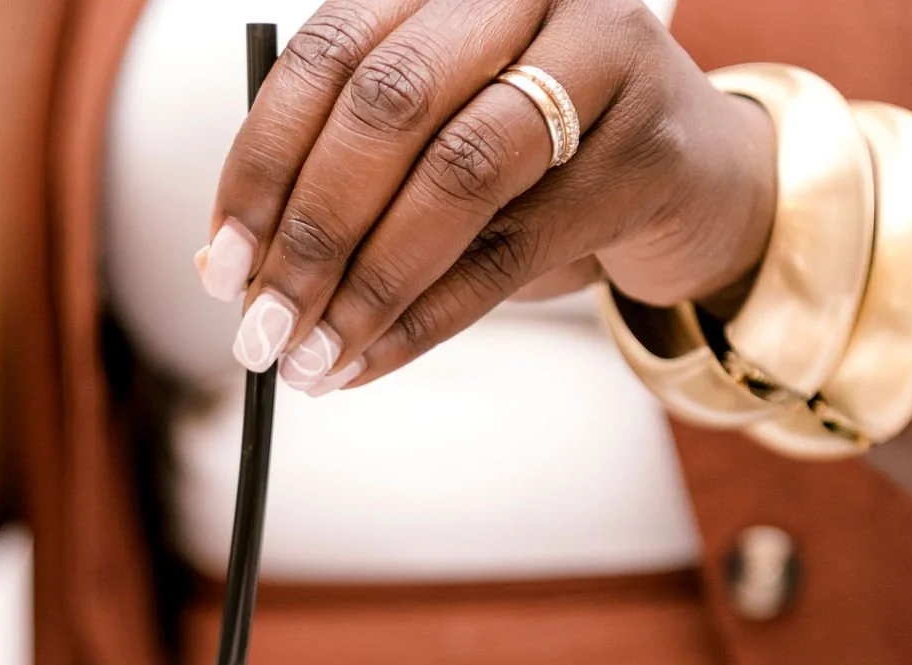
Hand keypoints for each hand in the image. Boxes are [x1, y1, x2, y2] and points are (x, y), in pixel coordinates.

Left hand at [198, 0, 775, 390]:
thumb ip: (332, 183)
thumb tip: (221, 267)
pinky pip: (511, 248)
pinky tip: (367, 363)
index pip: (328, 55)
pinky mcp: (646, 146)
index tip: (223, 263)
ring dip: (367, 285)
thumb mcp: (428, 149)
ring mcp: (599, 56)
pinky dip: (425, 318)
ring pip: (456, 174)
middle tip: (259, 330)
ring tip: (310, 360)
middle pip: (390, 104)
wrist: (690, 177)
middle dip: (311, 232)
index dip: (264, 164)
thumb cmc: (534, 162)